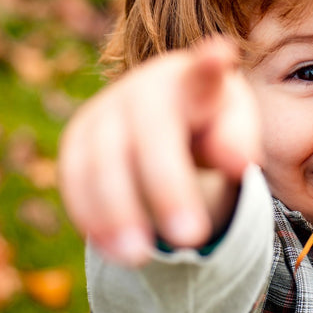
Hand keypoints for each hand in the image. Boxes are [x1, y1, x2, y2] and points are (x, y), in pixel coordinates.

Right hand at [58, 37, 261, 264]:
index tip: (221, 54)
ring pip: (101, 160)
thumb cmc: (209, 122)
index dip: (209, 64)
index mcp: (191, 80)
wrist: (163, 116)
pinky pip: (74, 178)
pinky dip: (91, 215)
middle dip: (168, 187)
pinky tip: (112, 249)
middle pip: (150, 133)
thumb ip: (239, 140)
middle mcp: (142, 89)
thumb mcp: (233, 127)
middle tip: (192, 237)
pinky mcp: (76, 140)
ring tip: (141, 258)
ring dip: (118, 212)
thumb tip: (238, 162)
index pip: (203, 70)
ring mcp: (103, 112)